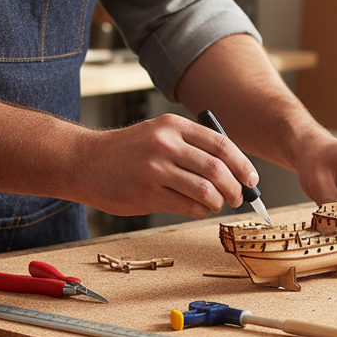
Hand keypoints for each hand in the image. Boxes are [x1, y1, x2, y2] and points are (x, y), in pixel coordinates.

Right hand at [76, 114, 260, 217]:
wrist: (85, 162)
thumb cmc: (127, 151)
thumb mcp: (158, 134)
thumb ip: (191, 146)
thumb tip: (233, 169)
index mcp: (172, 125)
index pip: (220, 144)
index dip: (242, 164)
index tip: (252, 179)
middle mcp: (165, 144)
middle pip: (217, 169)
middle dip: (235, 187)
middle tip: (239, 197)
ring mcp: (155, 169)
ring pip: (205, 191)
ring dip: (218, 202)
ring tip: (217, 204)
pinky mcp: (146, 193)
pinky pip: (187, 206)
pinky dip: (200, 211)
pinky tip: (197, 209)